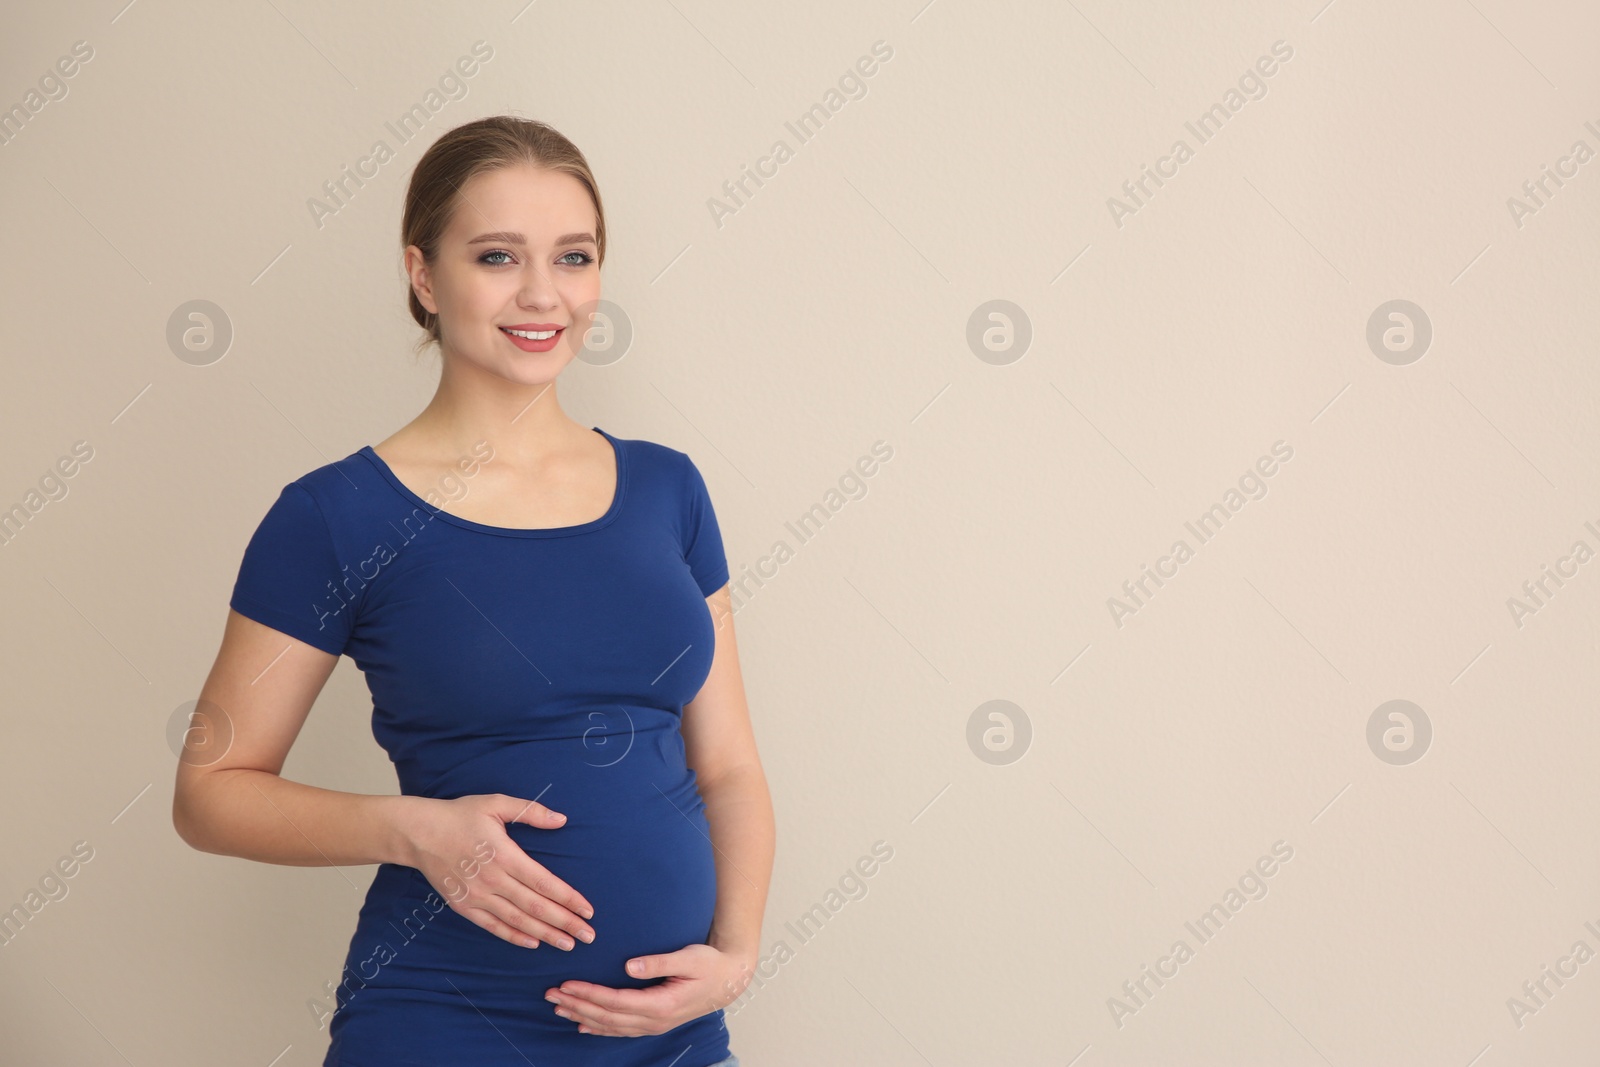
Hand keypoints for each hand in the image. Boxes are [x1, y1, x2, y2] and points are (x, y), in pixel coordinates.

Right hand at [398, 793, 596, 951]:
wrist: (419, 833)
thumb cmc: (460, 815)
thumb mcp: (496, 803)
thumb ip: (530, 812)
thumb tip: (562, 819)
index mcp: (505, 855)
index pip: (544, 882)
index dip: (568, 898)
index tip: (588, 910)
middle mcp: (493, 880)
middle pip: (536, 906)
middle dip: (565, 922)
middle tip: (588, 936)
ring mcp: (477, 896)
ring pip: (517, 920)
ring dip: (545, 934)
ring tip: (567, 944)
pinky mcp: (464, 906)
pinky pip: (493, 926)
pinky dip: (514, 936)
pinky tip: (533, 942)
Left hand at [544, 943, 756, 1036]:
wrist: (729, 981)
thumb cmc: (710, 965)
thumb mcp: (690, 958)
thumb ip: (659, 963)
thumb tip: (629, 966)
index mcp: (662, 1004)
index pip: (616, 1002)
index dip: (590, 994)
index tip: (567, 984)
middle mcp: (655, 1020)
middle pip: (608, 1016)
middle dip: (577, 1005)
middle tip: (550, 995)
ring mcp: (654, 1025)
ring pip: (611, 1026)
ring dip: (582, 1016)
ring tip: (558, 1008)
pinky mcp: (653, 1022)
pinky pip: (620, 1030)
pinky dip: (598, 1028)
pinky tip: (582, 1024)